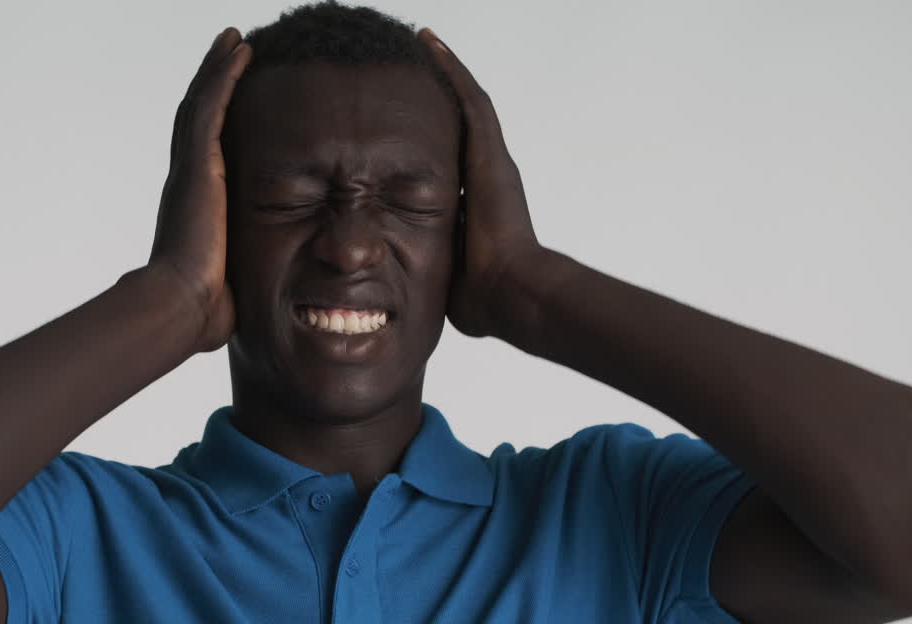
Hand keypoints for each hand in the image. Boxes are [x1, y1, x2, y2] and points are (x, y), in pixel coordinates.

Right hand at [149, 28, 251, 352]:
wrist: (182, 310)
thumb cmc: (207, 310)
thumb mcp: (233, 281)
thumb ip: (244, 271)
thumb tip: (265, 291)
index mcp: (196, 206)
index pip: (207, 151)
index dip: (219, 120)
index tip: (235, 97)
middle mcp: (188, 182)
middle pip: (200, 118)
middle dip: (215, 83)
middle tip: (232, 50)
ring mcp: (190, 172)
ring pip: (203, 104)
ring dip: (220, 68)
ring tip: (236, 39)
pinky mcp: (198, 168)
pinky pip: (211, 108)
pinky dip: (223, 76)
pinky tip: (240, 50)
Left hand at [419, 29, 545, 338]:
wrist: (509, 293)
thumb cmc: (481, 297)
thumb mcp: (443, 274)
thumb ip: (428, 269)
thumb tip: (402, 285)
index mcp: (473, 201)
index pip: (443, 158)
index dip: (427, 135)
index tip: (404, 118)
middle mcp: (484, 174)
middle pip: (455, 122)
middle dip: (433, 93)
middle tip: (410, 63)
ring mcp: (490, 161)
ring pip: (462, 102)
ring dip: (442, 69)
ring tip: (420, 39)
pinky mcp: (489, 154)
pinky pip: (467, 99)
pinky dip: (450, 69)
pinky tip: (429, 42)